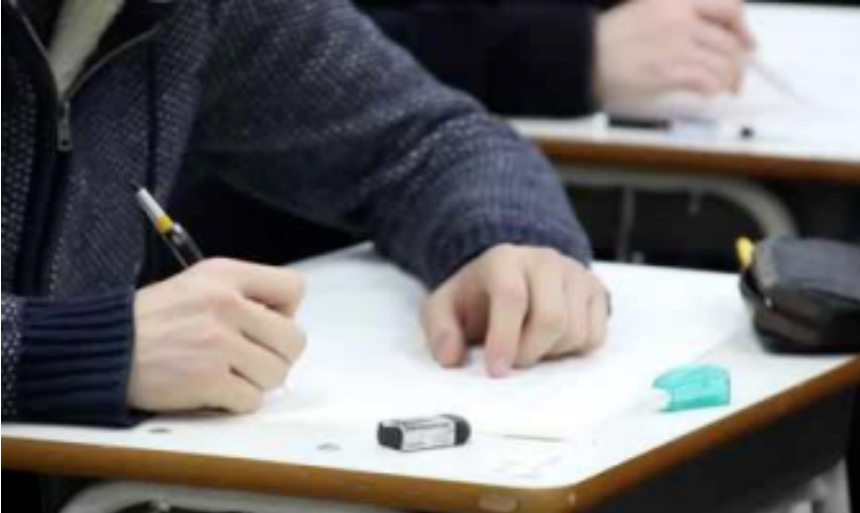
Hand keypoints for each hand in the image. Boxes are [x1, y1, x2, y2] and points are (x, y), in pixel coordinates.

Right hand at [129, 259, 306, 413]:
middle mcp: (226, 304)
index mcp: (226, 275)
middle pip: (294, 340)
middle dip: (276, 355)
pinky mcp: (207, 379)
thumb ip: (244, 293)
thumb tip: (287, 321)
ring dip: (256, 381)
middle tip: (249, 358)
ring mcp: (217, 343)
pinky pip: (251, 400)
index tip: (264, 324)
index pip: (294, 287)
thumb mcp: (199, 283)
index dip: (286, 312)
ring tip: (228, 373)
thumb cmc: (154, 320)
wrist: (104, 348)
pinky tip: (213, 389)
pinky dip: (236, 402)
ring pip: (277, 374)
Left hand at [422, 246, 609, 377]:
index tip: (496, 369)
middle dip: (530, 352)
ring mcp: (575, 274)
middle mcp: (545, 261)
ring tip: (529, 346)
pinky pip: (595, 335)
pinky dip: (573, 350)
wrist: (510, 276)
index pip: (512, 297)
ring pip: (575, 330)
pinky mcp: (596, 291)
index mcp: (504, 260)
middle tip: (513, 362)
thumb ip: (440, 331)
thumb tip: (450, 357)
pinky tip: (551, 342)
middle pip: (552, 318)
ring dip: (551, 353)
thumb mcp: (445, 308)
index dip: (505, 338)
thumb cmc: (478, 296)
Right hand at [595, 0, 755, 106]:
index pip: (728, 7)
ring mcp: (677, 44)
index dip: (743, 28)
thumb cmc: (607, 41)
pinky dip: (713, 88)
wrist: (584, 58)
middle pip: (730, 40)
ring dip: (729, 78)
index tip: (746, 40)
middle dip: (738, 61)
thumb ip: (678, 16)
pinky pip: (709, 81)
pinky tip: (707, 90)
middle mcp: (680, 17)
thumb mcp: (646, 10)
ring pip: (724, 63)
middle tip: (737, 72)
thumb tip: (706, 34)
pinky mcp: (671, 70)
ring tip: (724, 86)